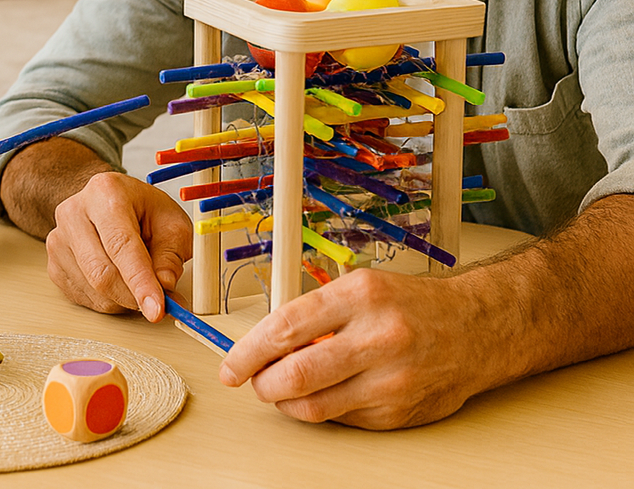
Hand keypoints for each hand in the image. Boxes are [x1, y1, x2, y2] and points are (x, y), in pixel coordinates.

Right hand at [45, 171, 192, 320]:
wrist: (112, 203)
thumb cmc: (142, 210)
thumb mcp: (172, 224)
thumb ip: (170, 256)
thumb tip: (164, 286)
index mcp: (105, 192)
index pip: (121, 245)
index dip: (140, 282)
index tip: (157, 309)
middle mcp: (74, 212)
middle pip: (101, 273)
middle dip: (134, 297)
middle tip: (159, 303)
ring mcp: (59, 239)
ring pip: (94, 290)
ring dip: (124, 300)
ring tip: (140, 281)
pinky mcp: (54, 263)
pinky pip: (84, 297)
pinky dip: (109, 301)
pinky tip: (120, 282)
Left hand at [218, 267, 485, 428]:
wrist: (474, 329)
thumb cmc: (410, 305)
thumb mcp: (360, 287)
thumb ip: (315, 313)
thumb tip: (266, 343)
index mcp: (360, 296)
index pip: (286, 327)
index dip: (249, 351)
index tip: (231, 364)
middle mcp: (377, 338)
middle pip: (296, 374)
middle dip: (262, 383)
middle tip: (251, 381)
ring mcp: (390, 380)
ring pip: (316, 406)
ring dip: (286, 403)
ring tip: (281, 389)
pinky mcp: (399, 413)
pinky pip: (342, 419)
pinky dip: (322, 410)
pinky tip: (323, 394)